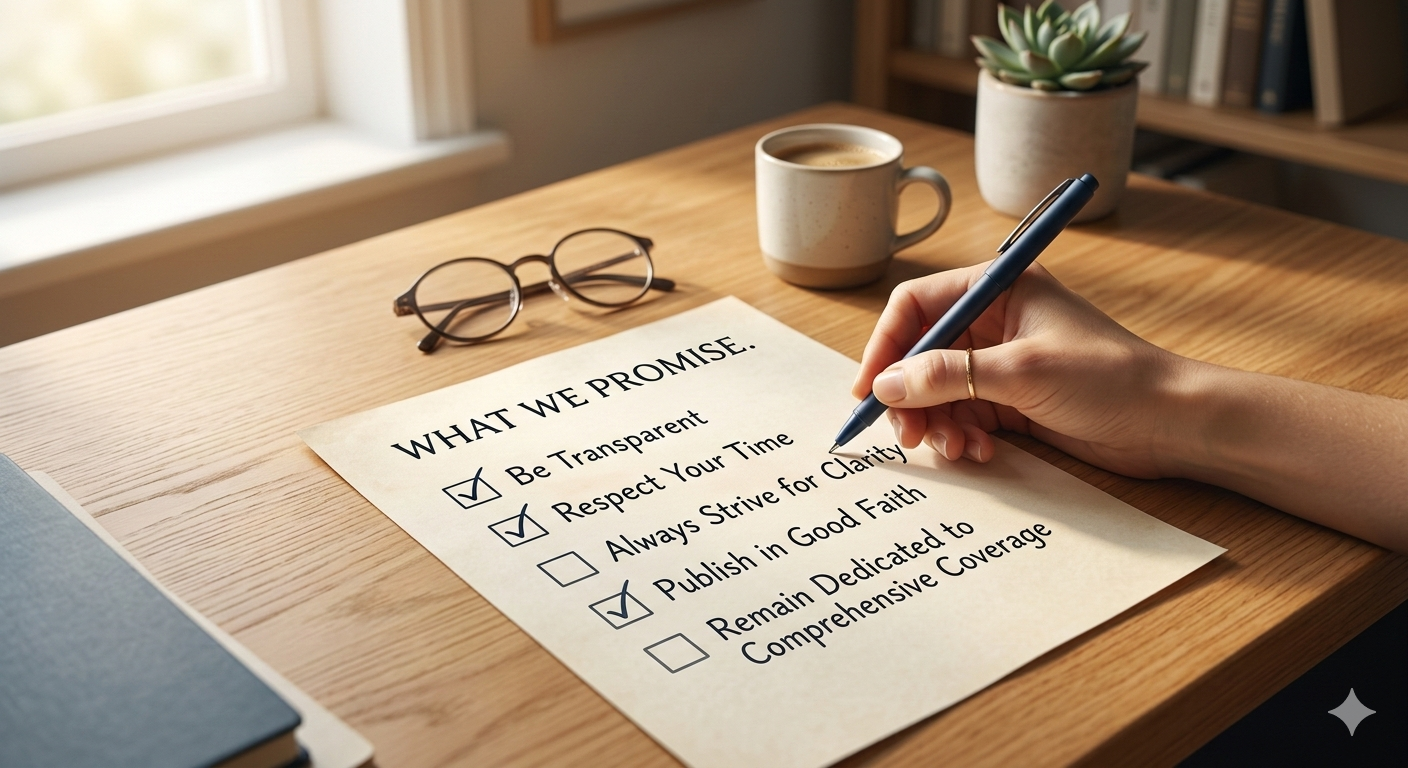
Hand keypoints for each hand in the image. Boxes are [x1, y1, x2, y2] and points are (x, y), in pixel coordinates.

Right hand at [853, 263, 1197, 478]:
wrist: (1169, 423)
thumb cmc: (1110, 379)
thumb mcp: (1021, 373)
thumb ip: (948, 376)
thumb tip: (887, 384)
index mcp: (999, 289)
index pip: (917, 306)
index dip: (886, 346)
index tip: (869, 390)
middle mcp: (995, 320)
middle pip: (920, 353)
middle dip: (909, 396)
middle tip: (908, 435)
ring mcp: (1001, 362)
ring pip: (937, 391)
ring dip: (937, 423)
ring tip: (956, 449)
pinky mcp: (1011, 400)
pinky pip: (963, 415)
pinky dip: (961, 436)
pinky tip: (980, 452)